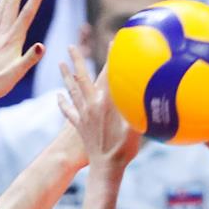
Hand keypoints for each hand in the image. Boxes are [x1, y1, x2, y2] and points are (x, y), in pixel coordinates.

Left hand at [57, 47, 140, 175]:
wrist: (105, 168)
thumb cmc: (124, 150)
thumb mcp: (137, 127)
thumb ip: (140, 108)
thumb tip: (150, 94)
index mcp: (107, 102)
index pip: (109, 73)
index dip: (112, 56)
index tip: (113, 40)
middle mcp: (92, 105)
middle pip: (82, 77)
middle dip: (77, 60)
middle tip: (71, 46)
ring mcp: (83, 115)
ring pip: (72, 91)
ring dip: (66, 77)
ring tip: (60, 64)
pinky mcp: (79, 126)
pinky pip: (68, 112)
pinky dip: (63, 103)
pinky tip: (58, 97)